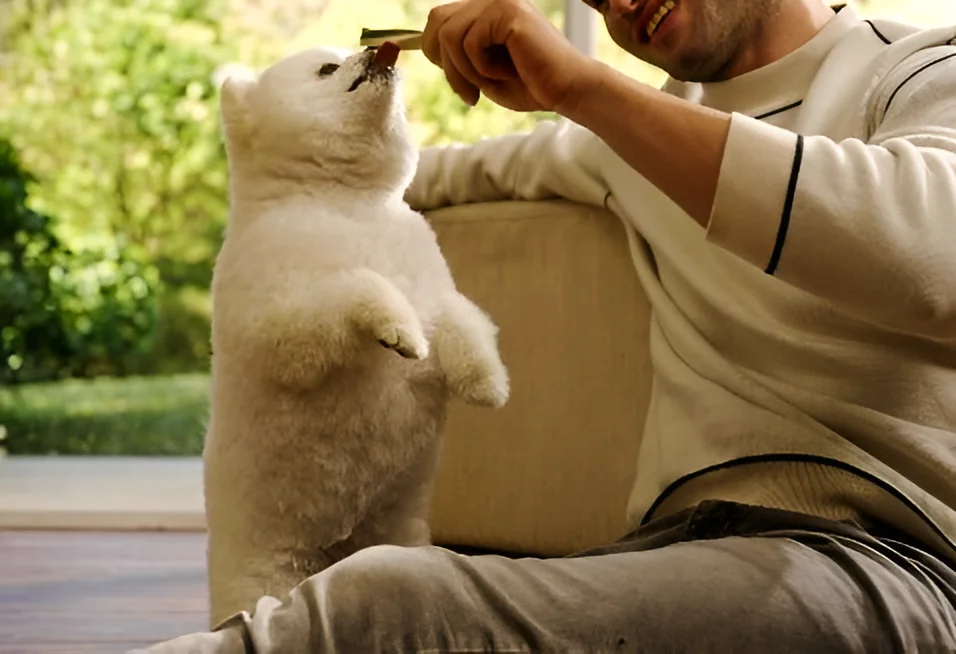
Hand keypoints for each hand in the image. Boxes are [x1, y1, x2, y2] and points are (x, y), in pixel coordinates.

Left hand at [422, 0, 595, 112]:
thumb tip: (421, 43)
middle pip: (437, 22)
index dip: (434, 52)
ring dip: (465, 71)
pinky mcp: (508, 11)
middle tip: (469, 94)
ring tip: (491, 83)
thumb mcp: (480, 70)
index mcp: (484, 11)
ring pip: (450, 35)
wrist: (566, 91)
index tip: (460, 84)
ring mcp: (499, 1)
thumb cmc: (529, 85)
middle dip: (447, 65)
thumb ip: (455, 53)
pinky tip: (508, 71)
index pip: (438, 19)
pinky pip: (469, 42)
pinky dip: (482, 68)